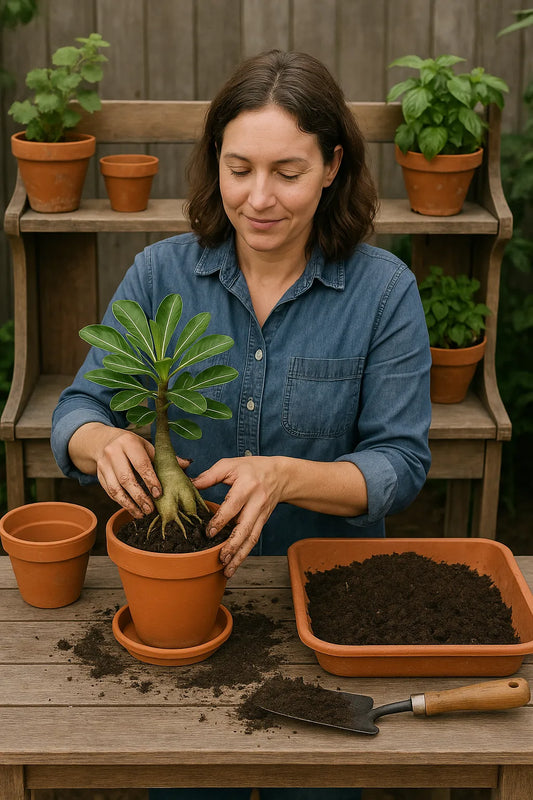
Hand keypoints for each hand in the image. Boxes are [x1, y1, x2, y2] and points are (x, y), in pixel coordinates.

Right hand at [68, 423, 189, 518]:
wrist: (102, 441)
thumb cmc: (131, 445)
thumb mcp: (146, 446)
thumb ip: (163, 457)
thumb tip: (186, 465)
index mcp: (129, 442)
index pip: (141, 464)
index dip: (150, 480)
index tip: (158, 494)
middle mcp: (113, 453)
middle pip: (126, 479)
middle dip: (140, 496)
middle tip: (151, 509)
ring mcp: (103, 465)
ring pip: (115, 488)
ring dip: (129, 504)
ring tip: (142, 513)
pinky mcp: (98, 475)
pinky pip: (110, 492)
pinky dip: (121, 503)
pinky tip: (132, 509)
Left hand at [192, 456, 286, 577]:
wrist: (280, 475)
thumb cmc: (252, 468)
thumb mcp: (231, 465)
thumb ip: (210, 475)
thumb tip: (190, 484)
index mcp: (247, 486)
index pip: (234, 506)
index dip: (221, 520)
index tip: (209, 533)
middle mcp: (257, 503)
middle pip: (245, 527)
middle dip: (233, 545)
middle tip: (220, 558)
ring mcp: (261, 515)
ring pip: (251, 538)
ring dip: (240, 556)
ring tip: (228, 570)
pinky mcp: (262, 522)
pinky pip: (253, 540)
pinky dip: (244, 554)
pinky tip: (234, 564)